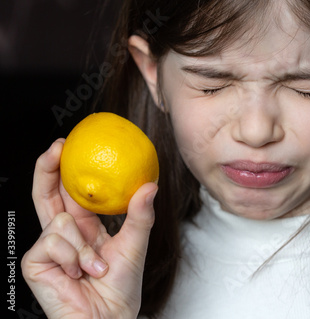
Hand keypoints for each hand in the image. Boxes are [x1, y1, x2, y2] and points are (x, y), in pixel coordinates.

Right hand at [22, 139, 157, 318]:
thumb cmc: (121, 288)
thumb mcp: (135, 244)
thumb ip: (140, 214)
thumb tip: (150, 185)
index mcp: (84, 227)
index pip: (70, 193)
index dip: (65, 169)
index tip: (67, 144)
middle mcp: (64, 234)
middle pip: (47, 194)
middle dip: (48, 169)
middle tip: (56, 148)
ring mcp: (49, 248)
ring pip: (59, 221)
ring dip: (83, 247)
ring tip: (96, 267)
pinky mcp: (36, 262)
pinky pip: (53, 242)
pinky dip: (74, 258)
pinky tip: (79, 274)